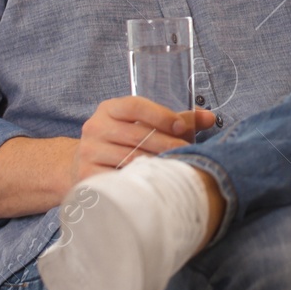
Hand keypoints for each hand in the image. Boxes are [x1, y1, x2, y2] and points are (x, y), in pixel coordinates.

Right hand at [71, 95, 216, 182]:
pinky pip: (120, 178)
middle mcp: (95, 127)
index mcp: (109, 109)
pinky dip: (140, 180)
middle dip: (167, 144)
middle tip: (189, 154)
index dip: (161, 115)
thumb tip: (209, 117)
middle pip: (137, 135)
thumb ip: (176, 119)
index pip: (135, 106)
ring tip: (177, 169)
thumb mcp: (142, 124)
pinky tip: (156, 183)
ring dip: (157, 165)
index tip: (183, 127)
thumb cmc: (123, 141)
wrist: (82, 165)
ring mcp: (89, 152)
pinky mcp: (88, 176)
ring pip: (131, 159)